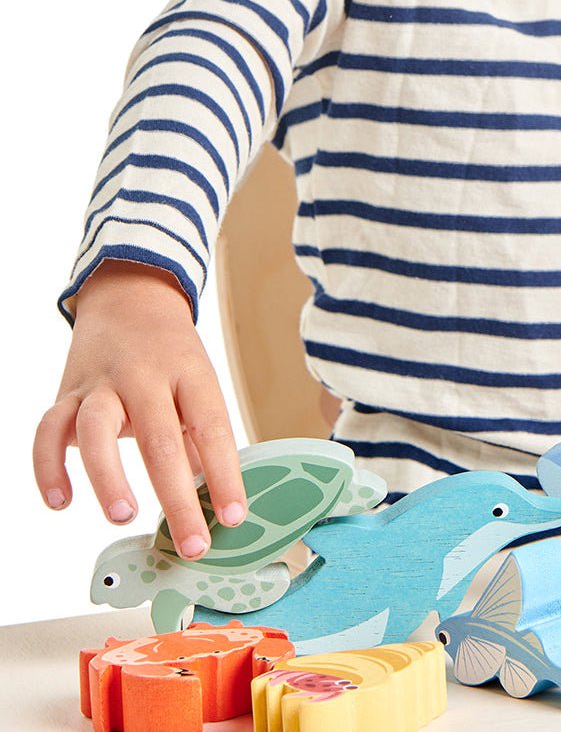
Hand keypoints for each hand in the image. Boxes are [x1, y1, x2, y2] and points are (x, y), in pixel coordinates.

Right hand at [32, 260, 244, 557]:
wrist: (130, 299)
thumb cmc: (172, 354)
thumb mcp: (199, 384)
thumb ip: (202, 440)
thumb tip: (216, 500)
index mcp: (190, 374)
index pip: (212, 427)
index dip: (225, 473)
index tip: (233, 516)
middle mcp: (146, 377)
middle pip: (161, 438)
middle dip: (177, 496)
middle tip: (191, 541)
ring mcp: (102, 384)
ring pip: (97, 429)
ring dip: (109, 476)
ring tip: (124, 515)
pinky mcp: (67, 393)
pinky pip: (48, 430)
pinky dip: (49, 466)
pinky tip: (60, 500)